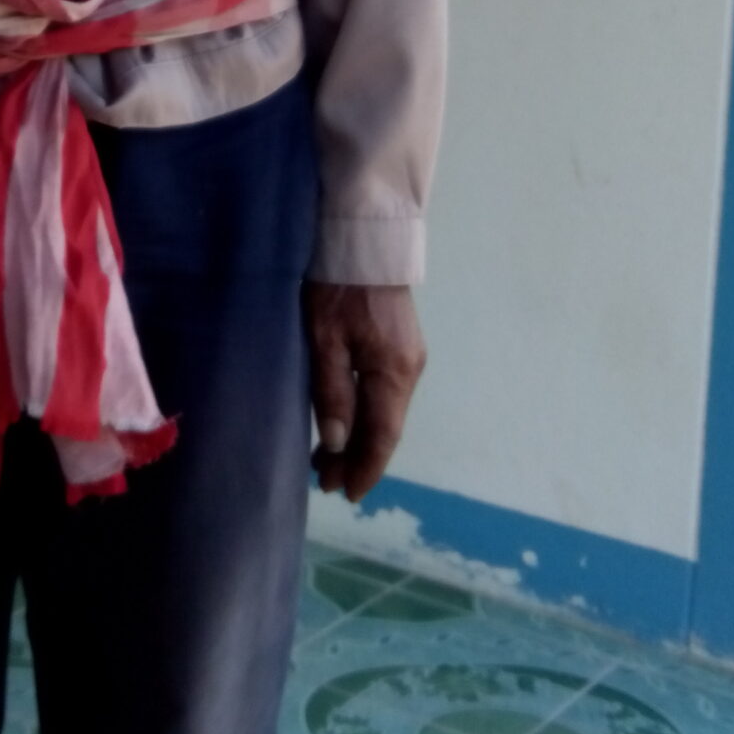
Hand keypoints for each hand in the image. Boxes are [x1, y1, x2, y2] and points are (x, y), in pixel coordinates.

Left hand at [303, 283, 426, 500]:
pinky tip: (344, 423)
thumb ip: (331, 391)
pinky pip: (383, 394)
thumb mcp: (324, 339)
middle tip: (323, 482)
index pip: (383, 436)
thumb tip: (337, 443)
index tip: (345, 494)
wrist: (363, 239)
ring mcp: (408, 357)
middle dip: (357, 458)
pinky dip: (364, 415)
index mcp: (394, 372)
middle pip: (385, 427)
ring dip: (359, 437)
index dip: (365, 468)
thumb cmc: (337, 286)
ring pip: (384, 411)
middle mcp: (410, 370)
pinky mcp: (400, 346)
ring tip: (326, 461)